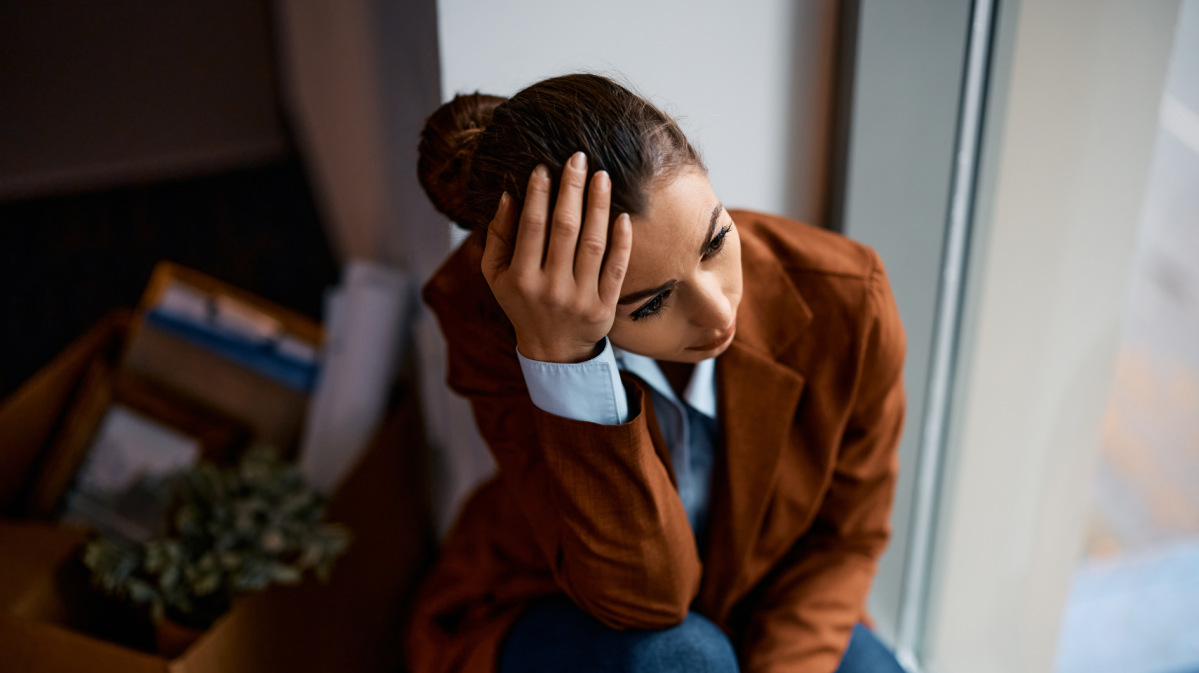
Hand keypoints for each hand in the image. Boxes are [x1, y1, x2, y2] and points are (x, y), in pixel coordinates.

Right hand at [481, 152, 632, 363]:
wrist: (553, 350)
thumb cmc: (522, 303)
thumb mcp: (496, 276)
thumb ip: (498, 236)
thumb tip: (508, 195)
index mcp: (521, 278)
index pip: (532, 227)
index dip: (538, 194)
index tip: (545, 167)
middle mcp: (550, 288)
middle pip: (564, 229)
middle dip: (571, 189)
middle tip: (579, 158)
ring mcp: (580, 298)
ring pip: (592, 243)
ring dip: (598, 206)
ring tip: (601, 177)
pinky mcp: (604, 307)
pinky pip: (616, 267)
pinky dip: (621, 241)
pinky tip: (622, 215)